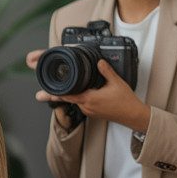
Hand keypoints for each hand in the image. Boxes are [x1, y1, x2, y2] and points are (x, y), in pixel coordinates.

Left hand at [31, 58, 150, 131]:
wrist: (133, 115)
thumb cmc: (126, 101)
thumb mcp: (116, 82)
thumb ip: (106, 71)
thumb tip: (99, 61)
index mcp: (89, 99)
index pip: (67, 95)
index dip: (54, 93)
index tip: (43, 92)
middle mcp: (86, 107)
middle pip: (69, 98)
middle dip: (59, 93)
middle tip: (42, 93)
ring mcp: (89, 111)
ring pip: (76, 100)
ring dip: (72, 94)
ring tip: (69, 86)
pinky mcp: (93, 113)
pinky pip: (82, 104)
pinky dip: (80, 98)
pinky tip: (84, 92)